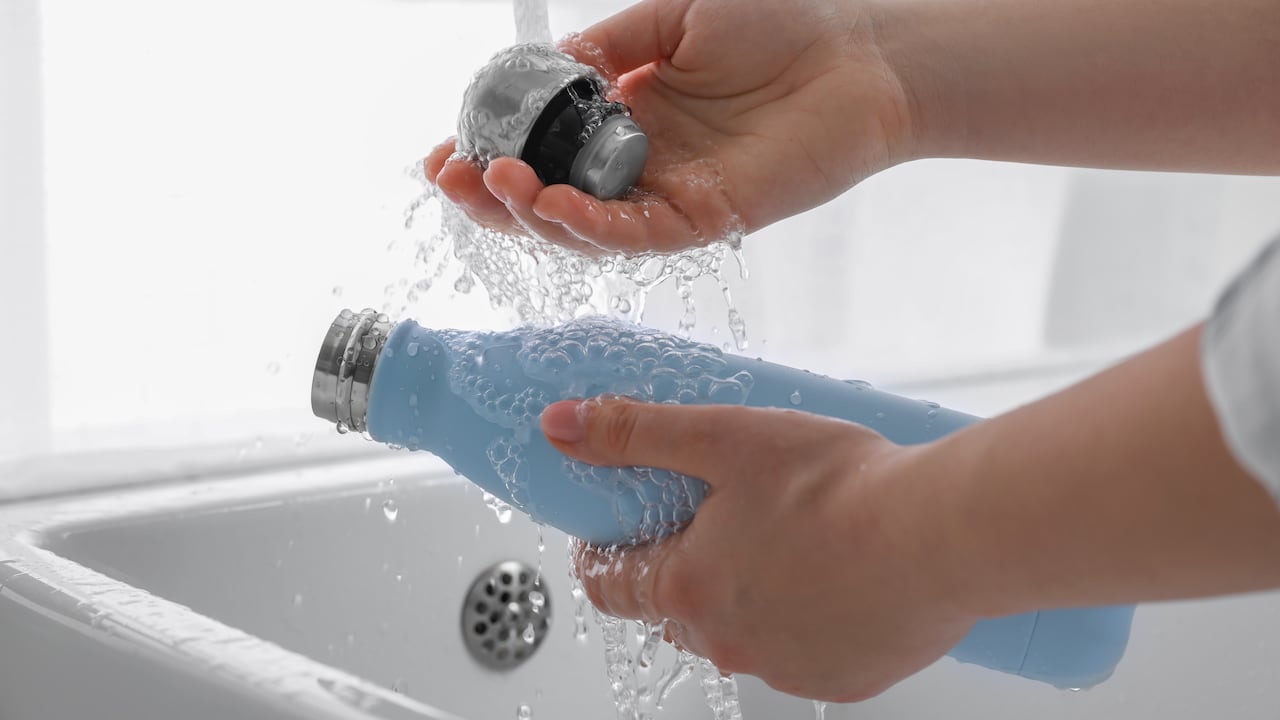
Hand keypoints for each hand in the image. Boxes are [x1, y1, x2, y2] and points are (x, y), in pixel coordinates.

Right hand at [427, 0, 916, 253]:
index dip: (491, 155)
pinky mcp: (707, 219)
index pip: (543, 151)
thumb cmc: (779, 24)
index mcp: (626, 117)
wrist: (859, 52)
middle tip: (450, 177)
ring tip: (493, 184)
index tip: (444, 151)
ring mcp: (670, 196)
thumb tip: (547, 69)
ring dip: (530, 215)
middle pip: (549, 202)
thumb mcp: (669, 16)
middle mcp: (640, 165)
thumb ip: (607, 46)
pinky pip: (638, 235)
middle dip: (491, 197)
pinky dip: (590, 226)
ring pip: (583, 229)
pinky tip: (553, 206)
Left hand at [539, 396, 975, 701]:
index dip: (604, 553)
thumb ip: (638, 431)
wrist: (940, 536)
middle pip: (673, 608)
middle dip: (680, 566)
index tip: (612, 532)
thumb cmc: (840, 488)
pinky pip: (799, 650)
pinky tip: (831, 575)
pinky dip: (800, 618)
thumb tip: (563, 426)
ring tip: (784, 539)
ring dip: (742, 594)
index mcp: (686, 586)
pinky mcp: (840, 679)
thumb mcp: (724, 438)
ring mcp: (783, 666)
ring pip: (737, 632)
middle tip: (714, 519)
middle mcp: (726, 641)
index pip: (611, 584)